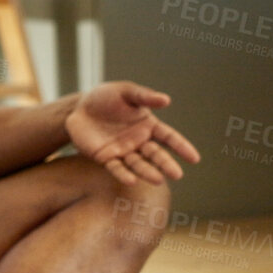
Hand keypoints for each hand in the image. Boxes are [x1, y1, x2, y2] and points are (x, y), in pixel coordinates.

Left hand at [66, 82, 201, 185]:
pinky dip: (123, 174)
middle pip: (155, 155)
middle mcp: (138, 141)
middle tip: (177, 175)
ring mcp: (123, 151)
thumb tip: (166, 99)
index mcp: (148, 125)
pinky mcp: (105, 158)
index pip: (169, 137)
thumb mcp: (125, 92)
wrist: (78, 108)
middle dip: (166, 164)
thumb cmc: (105, 97)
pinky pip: (116, 168)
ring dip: (147, 172)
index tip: (195, 159)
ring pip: (138, 164)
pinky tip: (131, 180)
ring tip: (158, 180)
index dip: (181, 147)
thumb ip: (144, 96)